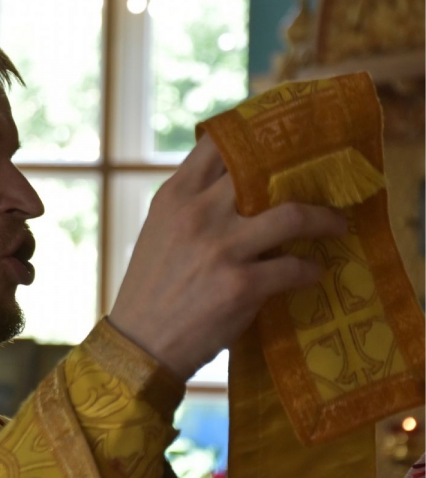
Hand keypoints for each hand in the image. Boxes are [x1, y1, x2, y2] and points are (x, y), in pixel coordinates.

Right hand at [107, 135, 346, 380]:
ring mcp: (221, 248)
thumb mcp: (160, 231)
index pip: (218, 144)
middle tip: (322, 180)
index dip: (253, 135)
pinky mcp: (242, 285)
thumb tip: (240, 184)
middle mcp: (198, 213)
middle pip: (263, 170)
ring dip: (324, 219)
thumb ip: (192, 204)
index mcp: (175, 196)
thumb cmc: (151, 287)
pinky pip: (294, 268)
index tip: (279, 138)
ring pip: (293, 215)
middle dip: (300, 172)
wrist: (141, 342)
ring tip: (336, 224)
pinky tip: (311, 273)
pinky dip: (309, 271)